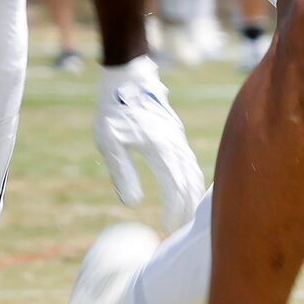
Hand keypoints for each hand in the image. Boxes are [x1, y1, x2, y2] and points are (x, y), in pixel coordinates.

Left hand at [96, 56, 205, 230]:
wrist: (128, 74)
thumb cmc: (113, 108)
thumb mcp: (109, 142)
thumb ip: (122, 172)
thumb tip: (132, 203)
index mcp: (159, 147)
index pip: (174, 186)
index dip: (174, 209)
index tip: (168, 228)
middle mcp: (174, 143)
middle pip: (190, 181)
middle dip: (188, 207)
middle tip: (182, 229)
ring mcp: (178, 136)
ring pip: (193, 169)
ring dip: (193, 193)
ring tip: (189, 213)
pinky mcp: (176, 131)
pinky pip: (190, 159)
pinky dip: (192, 177)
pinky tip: (187, 185)